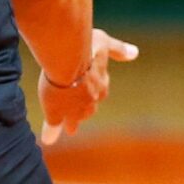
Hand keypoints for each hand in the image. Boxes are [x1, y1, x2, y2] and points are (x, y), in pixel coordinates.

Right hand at [38, 28, 137, 144]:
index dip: (94, 92)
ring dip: (71, 124)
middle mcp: (90, 101)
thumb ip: (118, 49)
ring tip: (70, 129)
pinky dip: (50, 132)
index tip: (92, 93)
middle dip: (84, 111)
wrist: (68, 58)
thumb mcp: (105, 44)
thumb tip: (135, 53)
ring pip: (74, 121)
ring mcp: (73, 110)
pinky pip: (53, 126)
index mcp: (101, 85)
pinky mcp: (56, 113)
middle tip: (83, 112)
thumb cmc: (86, 47)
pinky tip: (47, 139)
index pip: (99, 92)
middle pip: (89, 110)